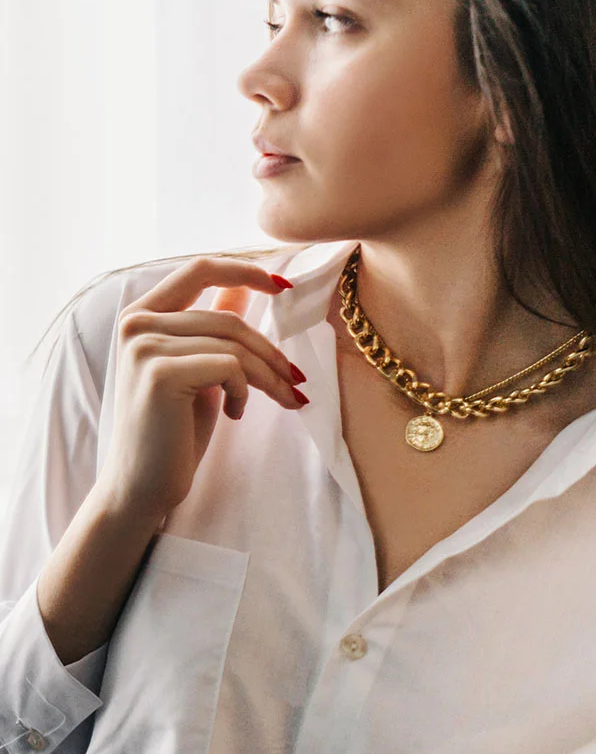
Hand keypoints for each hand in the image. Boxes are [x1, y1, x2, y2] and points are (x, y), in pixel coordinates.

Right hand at [95, 257, 306, 518]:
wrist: (141, 487)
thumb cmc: (172, 429)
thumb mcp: (196, 368)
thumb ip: (210, 326)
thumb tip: (244, 286)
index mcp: (141, 314)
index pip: (199, 269)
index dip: (245, 270)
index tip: (283, 285)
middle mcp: (136, 323)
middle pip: (229, 319)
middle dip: (271, 351)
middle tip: (297, 379)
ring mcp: (145, 347)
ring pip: (234, 345)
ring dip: (269, 376)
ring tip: (282, 398)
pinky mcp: (161, 374)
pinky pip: (230, 367)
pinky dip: (245, 392)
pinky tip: (234, 414)